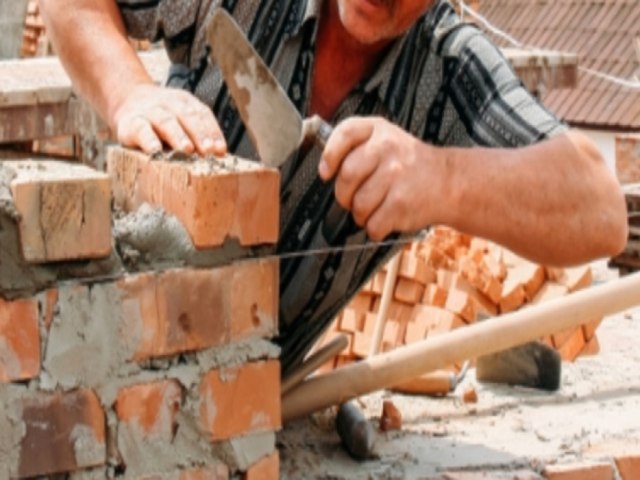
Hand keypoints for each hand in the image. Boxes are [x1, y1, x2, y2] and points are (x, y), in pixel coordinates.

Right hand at [111, 84, 226, 155]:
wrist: (127, 100)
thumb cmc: (163, 120)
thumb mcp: (181, 121)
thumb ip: (198, 136)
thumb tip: (220, 157)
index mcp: (185, 102)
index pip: (202, 114)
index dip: (212, 131)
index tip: (221, 149)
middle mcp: (169, 103)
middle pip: (187, 116)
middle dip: (200, 134)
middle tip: (208, 151)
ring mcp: (149, 112)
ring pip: (166, 121)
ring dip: (178, 135)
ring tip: (187, 149)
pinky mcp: (131, 123)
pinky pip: (141, 130)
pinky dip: (149, 140)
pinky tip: (155, 151)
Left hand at [318, 117, 440, 240]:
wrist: (449, 181)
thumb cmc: (411, 164)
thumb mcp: (386, 139)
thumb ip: (356, 146)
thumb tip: (325, 167)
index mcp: (379, 130)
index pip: (345, 133)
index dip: (330, 156)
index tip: (326, 172)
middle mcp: (387, 148)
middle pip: (346, 175)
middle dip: (343, 195)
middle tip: (350, 199)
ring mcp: (395, 175)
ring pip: (358, 204)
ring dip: (360, 214)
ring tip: (372, 209)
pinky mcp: (401, 203)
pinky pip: (373, 223)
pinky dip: (375, 228)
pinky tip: (385, 218)